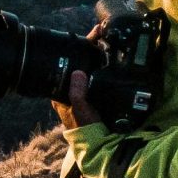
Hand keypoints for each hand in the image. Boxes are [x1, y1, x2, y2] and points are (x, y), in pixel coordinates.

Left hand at [52, 15, 106, 131]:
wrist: (101, 145)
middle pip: (81, 62)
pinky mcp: (98, 95)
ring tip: (109, 39)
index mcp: (63, 91)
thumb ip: (78, 94)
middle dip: (91, 47)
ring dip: (100, 55)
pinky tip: (115, 58)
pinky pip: (102, 76)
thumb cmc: (88, 129)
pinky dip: (107, 66)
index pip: (69, 62)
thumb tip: (78, 73)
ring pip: (92, 67)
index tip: (93, 33)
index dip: (79, 47)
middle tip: (103, 32)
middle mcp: (72, 89)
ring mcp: (86, 91)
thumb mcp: (81, 111)